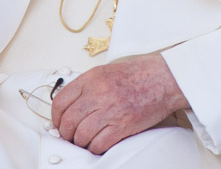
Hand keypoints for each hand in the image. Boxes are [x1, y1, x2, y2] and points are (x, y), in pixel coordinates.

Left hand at [50, 54, 188, 153]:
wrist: (164, 78)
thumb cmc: (138, 74)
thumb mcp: (106, 71)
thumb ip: (87, 86)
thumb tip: (71, 105)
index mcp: (91, 78)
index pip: (60, 101)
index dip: (56, 117)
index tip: (59, 123)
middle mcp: (98, 93)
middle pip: (68, 121)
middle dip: (66, 133)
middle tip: (70, 136)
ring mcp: (110, 109)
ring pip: (81, 135)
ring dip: (80, 142)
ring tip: (84, 141)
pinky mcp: (123, 125)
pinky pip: (99, 144)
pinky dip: (94, 148)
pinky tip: (98, 144)